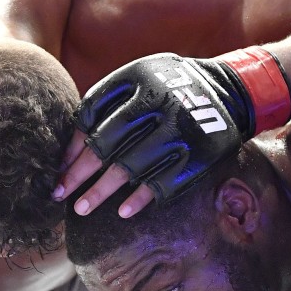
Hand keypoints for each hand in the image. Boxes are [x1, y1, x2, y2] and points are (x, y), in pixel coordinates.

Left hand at [58, 48, 290, 215]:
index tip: (60, 171)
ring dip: (103, 191)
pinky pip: (164, 182)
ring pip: (131, 166)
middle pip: (107, 144)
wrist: (229, 92)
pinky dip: (141, 198)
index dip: (73, 146)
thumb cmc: (169, 89)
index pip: (92, 116)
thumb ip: (107, 104)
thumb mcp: (140, 79)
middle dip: (80, 173)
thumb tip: (69, 149)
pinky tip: (123, 212)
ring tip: (82, 208)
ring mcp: (181, 129)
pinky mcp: (200, 153)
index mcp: (139, 78)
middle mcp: (160, 102)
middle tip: (61, 195)